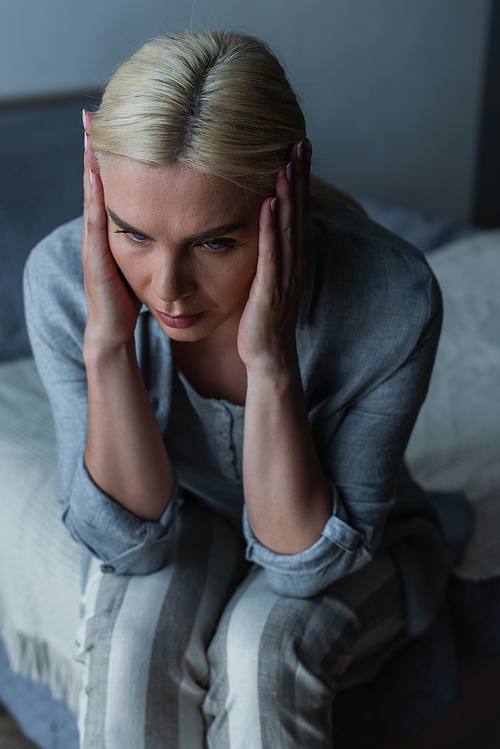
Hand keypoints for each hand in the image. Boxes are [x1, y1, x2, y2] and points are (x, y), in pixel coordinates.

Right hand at [81, 110, 141, 351]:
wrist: (114, 330)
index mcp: (115, 229)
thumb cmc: (131, 296)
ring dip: (90, 164)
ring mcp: (94, 243)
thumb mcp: (144, 258)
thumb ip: (152, 236)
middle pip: (96, 181)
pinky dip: (95, 199)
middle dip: (94, 147)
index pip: (112, 184)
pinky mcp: (97, 259)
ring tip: (90, 132)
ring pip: (92, 196)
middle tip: (93, 112)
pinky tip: (97, 176)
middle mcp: (99, 231)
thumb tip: (175, 216)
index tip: (116, 120)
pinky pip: (95, 223)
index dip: (112, 154)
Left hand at [237, 140, 311, 374]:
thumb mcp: (266, 278)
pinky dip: (271, 228)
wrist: (267, 355)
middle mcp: (294, 263)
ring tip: (287, 162)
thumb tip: (258, 224)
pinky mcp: (270, 291)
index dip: (300, 180)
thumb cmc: (262, 317)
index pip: (297, 212)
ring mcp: (285, 277)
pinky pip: (271, 255)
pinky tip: (268, 203)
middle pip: (298, 214)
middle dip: (300, 178)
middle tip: (299, 142)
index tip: (298, 148)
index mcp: (292, 259)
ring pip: (288, 229)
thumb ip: (267, 251)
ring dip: (288, 195)